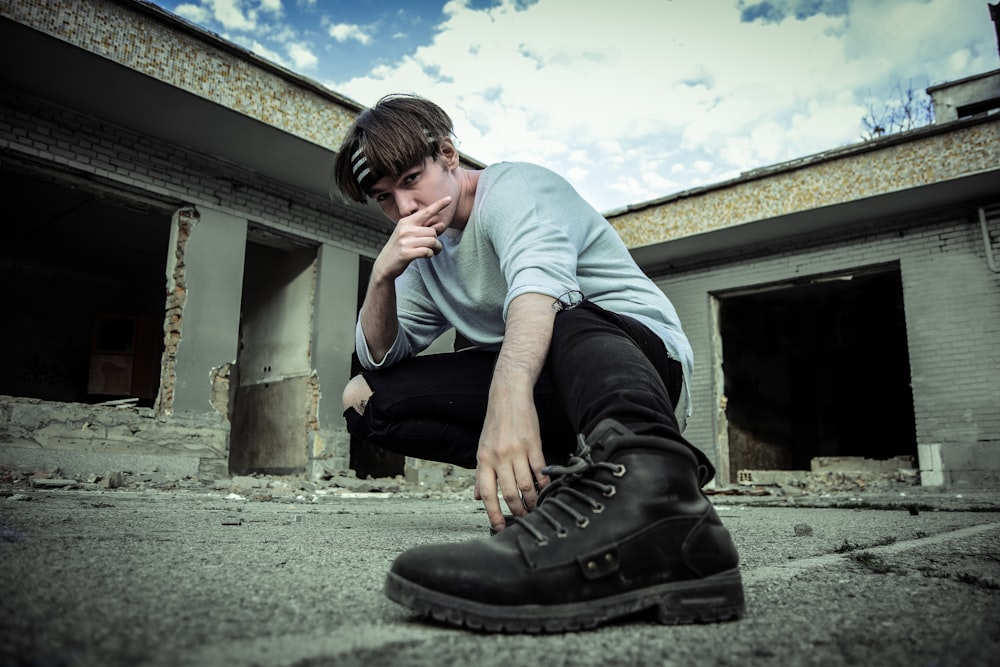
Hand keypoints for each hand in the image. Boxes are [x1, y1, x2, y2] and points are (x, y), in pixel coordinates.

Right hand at [371, 196, 450, 282]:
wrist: (385, 265)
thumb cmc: (399, 249)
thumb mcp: (410, 236)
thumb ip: (426, 230)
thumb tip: (442, 225)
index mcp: (406, 222)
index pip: (426, 212)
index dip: (439, 205)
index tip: (449, 199)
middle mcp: (405, 229)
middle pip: (432, 231)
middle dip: (437, 240)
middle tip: (434, 247)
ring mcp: (405, 241)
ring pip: (432, 241)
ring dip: (436, 248)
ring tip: (433, 251)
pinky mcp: (406, 253)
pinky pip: (427, 251)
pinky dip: (430, 254)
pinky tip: (426, 256)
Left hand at [474, 390, 550, 532]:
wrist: (509, 397)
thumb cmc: (495, 423)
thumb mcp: (482, 448)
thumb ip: (481, 474)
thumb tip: (478, 497)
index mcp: (484, 460)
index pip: (487, 494)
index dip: (494, 514)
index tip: (500, 527)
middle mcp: (499, 457)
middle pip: (509, 492)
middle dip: (518, 509)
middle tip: (524, 517)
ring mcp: (517, 451)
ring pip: (526, 484)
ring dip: (532, 499)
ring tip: (535, 505)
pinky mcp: (533, 444)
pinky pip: (540, 469)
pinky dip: (544, 482)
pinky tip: (545, 488)